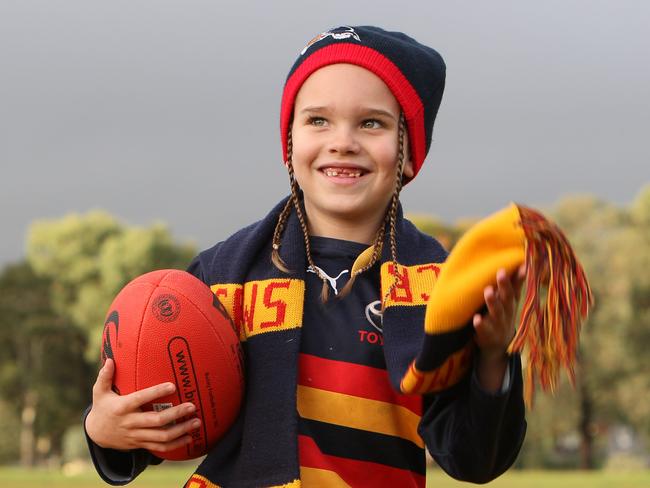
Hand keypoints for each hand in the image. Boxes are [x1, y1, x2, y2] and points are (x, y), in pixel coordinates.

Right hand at [85, 358, 200, 452]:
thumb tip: (110, 360)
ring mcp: (136, 436)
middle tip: (192, 406)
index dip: (156, 392)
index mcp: (122, 407)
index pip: (140, 399)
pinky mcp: (140, 444)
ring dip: (180, 430)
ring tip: (196, 421)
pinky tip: (189, 437)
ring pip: (161, 436)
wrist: (96, 434)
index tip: (172, 385)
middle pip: (156, 421)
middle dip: (175, 414)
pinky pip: (160, 448)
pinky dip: (176, 444)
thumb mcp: (99, 392)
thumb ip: (105, 376)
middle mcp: (130, 423)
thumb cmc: (102, 407)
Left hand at [472, 265, 525, 389]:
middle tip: (501, 272)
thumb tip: (522, 263)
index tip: (522, 266)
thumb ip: (514, 283)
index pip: (516, 288)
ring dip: (493, 302)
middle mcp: (506, 311)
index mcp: (511, 302)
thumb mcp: (510, 300)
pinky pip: (483, 329)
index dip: (519, 278)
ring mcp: (497, 323)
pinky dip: (480, 324)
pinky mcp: (487, 334)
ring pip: (496, 312)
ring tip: (488, 291)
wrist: (498, 345)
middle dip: (504, 286)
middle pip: (507, 298)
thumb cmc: (503, 314)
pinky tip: (476, 319)